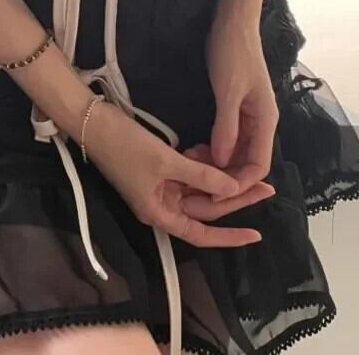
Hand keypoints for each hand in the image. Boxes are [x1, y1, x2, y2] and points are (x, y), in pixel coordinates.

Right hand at [82, 100, 272, 247]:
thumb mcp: (166, 161)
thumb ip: (201, 175)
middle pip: (205, 208)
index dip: (229, 236)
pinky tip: (214, 154)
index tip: (256, 235)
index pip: (201, 233)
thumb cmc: (125, 146)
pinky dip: (201, 166)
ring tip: (245, 168)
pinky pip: (186, 174)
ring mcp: (159, 187)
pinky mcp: (157, 170)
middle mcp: (161, 205)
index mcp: (160, 213)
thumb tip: (232, 188)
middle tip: (265, 186)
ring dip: (219, 179)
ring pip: (198, 190)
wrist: (93, 122)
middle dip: (234, 197)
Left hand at [204, 16, 279, 199]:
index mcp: (266, 121)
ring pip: (236, 151)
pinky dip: (215, 146)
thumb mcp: (228, 91)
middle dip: (225, 174)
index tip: (214, 191)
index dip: (239, 183)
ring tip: (192, 162)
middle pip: (248, 162)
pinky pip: (229, 136)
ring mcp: (249, 115)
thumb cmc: (233, 53)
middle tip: (196, 177)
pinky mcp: (236, 107)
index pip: (259, 166)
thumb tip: (221, 163)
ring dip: (218, 161)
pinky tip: (196, 147)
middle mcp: (261, 122)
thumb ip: (226, 127)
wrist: (233, 22)